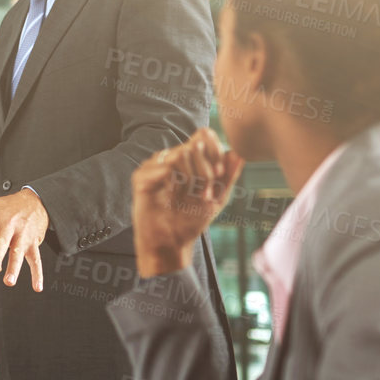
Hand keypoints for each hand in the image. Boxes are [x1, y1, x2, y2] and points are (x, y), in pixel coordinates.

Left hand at [0, 188, 48, 291]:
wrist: (36, 201)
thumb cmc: (5, 206)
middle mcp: (9, 226)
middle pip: (3, 242)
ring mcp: (22, 235)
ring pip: (19, 252)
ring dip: (15, 268)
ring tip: (9, 282)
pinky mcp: (33, 243)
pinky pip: (36, 260)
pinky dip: (37, 274)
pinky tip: (37, 287)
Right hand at [130, 129, 240, 277]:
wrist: (171, 244)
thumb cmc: (191, 222)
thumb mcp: (217, 199)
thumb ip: (228, 176)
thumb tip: (239, 153)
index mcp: (187, 160)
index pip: (203, 135)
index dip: (215, 150)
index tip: (220, 173)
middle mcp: (169, 159)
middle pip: (194, 146)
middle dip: (205, 171)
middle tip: (206, 194)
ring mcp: (154, 167)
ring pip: (180, 154)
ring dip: (191, 177)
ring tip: (190, 197)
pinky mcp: (141, 177)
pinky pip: (163, 167)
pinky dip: (174, 182)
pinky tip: (173, 196)